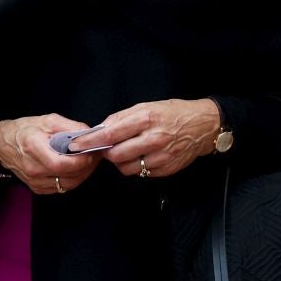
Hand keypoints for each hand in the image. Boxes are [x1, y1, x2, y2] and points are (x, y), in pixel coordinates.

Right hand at [0, 113, 102, 194]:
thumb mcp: (48, 120)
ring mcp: (35, 182)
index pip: (62, 164)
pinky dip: (73, 179)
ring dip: (83, 174)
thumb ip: (70, 127)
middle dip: (87, 167)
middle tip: (97, 155)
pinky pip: (61, 188)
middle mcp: (33, 169)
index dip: (82, 160)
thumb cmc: (25, 130)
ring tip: (90, 161)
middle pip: (69, 177)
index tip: (93, 151)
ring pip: (68, 185)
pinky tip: (77, 168)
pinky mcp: (37, 188)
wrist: (3, 144)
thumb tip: (89, 135)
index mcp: (34, 148)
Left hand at [80, 98, 222, 178]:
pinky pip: (141, 173)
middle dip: (107, 153)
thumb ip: (122, 118)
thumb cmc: (173, 113)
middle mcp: (154, 139)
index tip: (76, 145)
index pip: (110, 134)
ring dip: (121, 162)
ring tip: (127, 151)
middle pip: (116, 155)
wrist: (204, 126)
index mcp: (146, 119)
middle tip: (107, 147)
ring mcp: (161, 157)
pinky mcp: (166, 170)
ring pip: (127, 168)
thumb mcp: (147, 106)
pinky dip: (136, 166)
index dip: (90, 142)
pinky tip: (142, 156)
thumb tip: (99, 129)